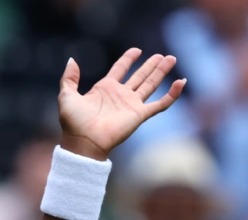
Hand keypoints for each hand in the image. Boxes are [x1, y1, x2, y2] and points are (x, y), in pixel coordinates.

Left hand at [58, 49, 184, 160]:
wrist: (84, 141)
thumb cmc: (73, 122)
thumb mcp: (66, 96)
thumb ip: (69, 78)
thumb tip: (72, 60)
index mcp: (104, 89)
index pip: (120, 69)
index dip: (128, 59)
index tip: (136, 50)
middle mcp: (120, 96)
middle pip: (139, 76)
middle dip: (150, 65)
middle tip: (161, 55)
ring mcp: (131, 105)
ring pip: (151, 85)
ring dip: (161, 72)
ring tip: (171, 59)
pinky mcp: (140, 115)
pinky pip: (160, 104)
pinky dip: (172, 94)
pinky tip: (181, 82)